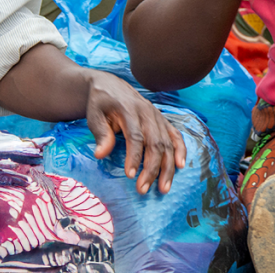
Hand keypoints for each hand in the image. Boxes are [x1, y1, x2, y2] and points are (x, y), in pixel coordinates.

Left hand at [85, 71, 186, 194]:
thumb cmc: (100, 103)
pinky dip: (180, 149)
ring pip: (167, 143)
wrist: (110, 85)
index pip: (136, 136)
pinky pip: (175, 135)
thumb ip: (100, 134)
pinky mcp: (162, 120)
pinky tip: (180, 165)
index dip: (135, 157)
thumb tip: (100, 155)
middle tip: (143, 189)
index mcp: (129, 110)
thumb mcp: (94, 115)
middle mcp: (147, 112)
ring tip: (163, 188)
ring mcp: (157, 116)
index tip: (130, 175)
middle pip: (155, 143)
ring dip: (167, 167)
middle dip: (152, 168)